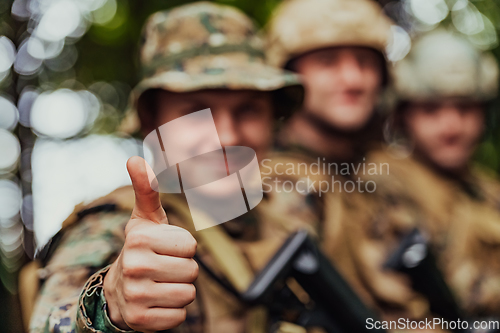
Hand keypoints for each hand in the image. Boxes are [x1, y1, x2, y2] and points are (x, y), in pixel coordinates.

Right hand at [104, 156, 197, 331]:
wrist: (117, 291)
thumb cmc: (141, 249)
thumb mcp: (145, 220)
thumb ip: (146, 190)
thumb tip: (134, 159)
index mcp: (139, 239)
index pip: (191, 246)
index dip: (183, 249)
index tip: (165, 250)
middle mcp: (134, 267)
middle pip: (192, 271)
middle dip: (183, 270)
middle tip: (163, 269)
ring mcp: (136, 296)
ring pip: (188, 294)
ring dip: (179, 290)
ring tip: (160, 285)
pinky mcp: (141, 321)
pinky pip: (180, 316)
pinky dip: (173, 311)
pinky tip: (156, 303)